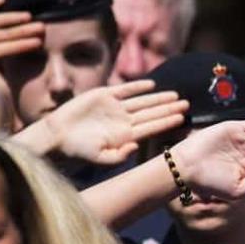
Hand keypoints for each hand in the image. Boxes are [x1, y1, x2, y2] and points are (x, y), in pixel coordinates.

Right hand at [44, 80, 187, 163]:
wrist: (57, 135)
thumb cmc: (78, 150)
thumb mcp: (100, 158)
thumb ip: (120, 156)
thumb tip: (136, 147)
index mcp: (126, 136)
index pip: (152, 127)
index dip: (167, 122)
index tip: (182, 118)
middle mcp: (124, 121)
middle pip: (152, 113)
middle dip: (169, 109)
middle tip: (187, 104)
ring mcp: (115, 108)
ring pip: (142, 101)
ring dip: (159, 98)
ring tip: (176, 95)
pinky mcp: (104, 95)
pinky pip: (124, 90)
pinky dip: (137, 87)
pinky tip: (151, 85)